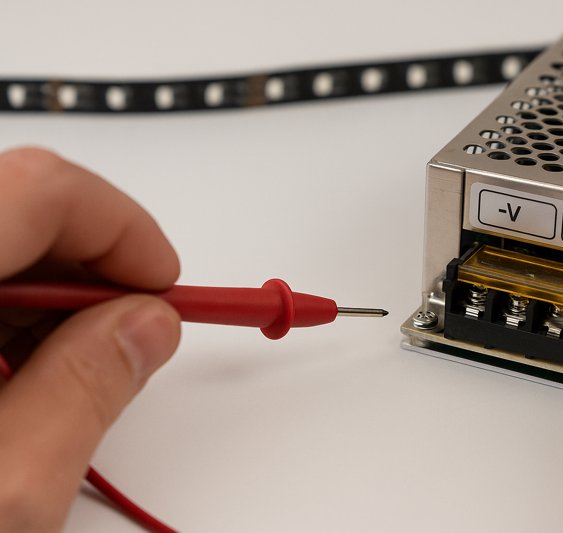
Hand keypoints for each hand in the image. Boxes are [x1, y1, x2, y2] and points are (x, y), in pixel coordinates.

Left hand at [0, 147, 180, 531]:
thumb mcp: (0, 494)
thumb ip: (87, 388)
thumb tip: (146, 324)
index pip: (38, 189)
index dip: (121, 227)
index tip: (157, 283)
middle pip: (4, 200)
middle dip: (84, 262)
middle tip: (121, 330)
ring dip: (34, 291)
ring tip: (53, 369)